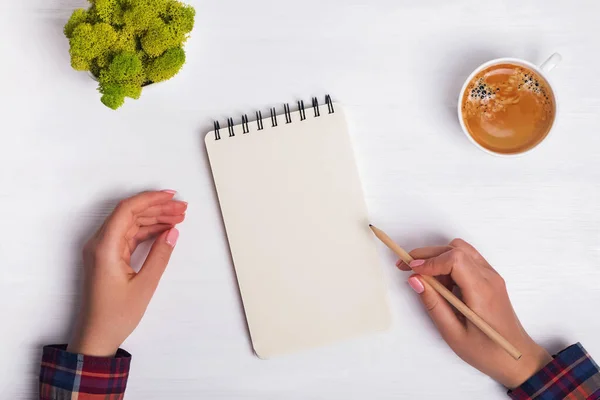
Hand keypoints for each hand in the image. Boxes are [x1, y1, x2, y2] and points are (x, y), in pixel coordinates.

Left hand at [68, 191, 186, 356]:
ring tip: (178, 217)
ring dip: (154, 219)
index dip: (150, 199)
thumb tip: (172, 232)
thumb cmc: (115, 316)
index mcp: (104, 248)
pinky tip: (164, 231)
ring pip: (131, 224)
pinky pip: (129, 236)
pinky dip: (147, 231)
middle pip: (130, 214)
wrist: (96, 337)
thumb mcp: (144, 286)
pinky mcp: (108, 257)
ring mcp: (102, 250)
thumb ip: (160, 256)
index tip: (171, 196)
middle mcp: (100, 244)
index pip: (127, 210)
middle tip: (182, 209)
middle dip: (157, 208)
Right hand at [398, 239, 551, 388]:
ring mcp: (492, 276)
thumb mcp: (453, 333)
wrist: (517, 358)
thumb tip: (415, 280)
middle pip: (456, 249)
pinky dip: (448, 263)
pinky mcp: (489, 279)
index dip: (429, 260)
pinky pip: (467, 260)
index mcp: (482, 291)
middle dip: (427, 255)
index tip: (410, 269)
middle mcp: (489, 277)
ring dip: (438, 257)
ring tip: (423, 277)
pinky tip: (440, 283)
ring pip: (461, 250)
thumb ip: (433, 304)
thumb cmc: (487, 351)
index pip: (454, 258)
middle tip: (405, 266)